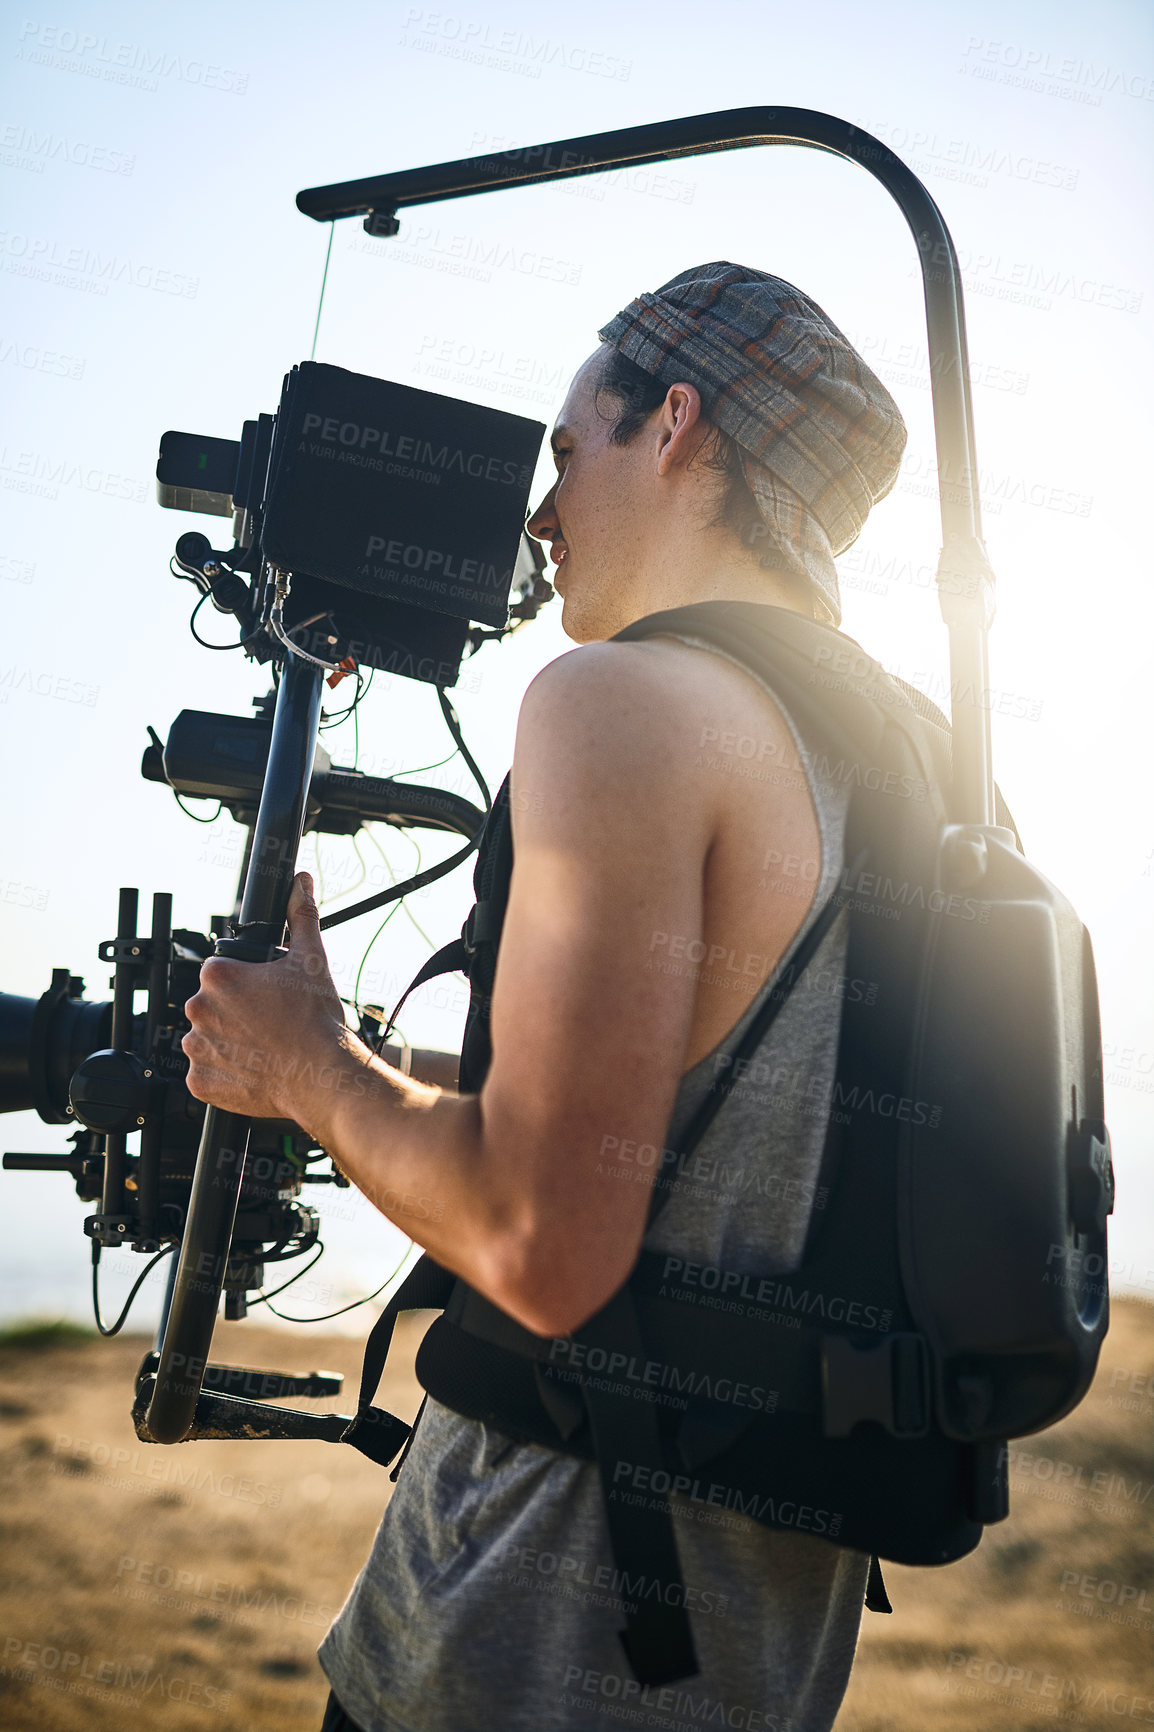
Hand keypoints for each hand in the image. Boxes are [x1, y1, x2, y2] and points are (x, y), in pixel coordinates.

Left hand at [182, 871, 361, 1124]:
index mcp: (217, 976)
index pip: (220, 972)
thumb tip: (301, 882)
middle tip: (268, 1023)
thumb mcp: (311, 959)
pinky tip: (253, 1068)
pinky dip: (224, 1072)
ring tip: (263, 1047)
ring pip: (207, 1038)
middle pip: (212, 1004)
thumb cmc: (316, 1021)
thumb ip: (300, 915)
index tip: (264, 996)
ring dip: (228, 1041)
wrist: (322, 1076)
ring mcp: (197, 1048)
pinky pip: (206, 1072)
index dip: (245, 983)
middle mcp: (198, 1009)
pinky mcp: (199, 1082)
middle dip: (235, 1012)